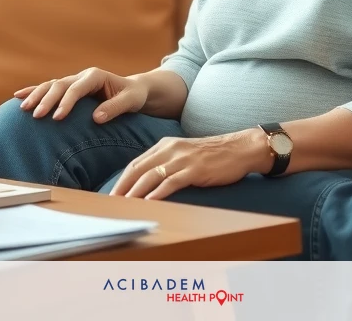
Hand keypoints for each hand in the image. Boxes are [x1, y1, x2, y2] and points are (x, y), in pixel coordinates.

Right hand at [14, 68, 147, 122]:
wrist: (134, 90)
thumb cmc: (134, 96)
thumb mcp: (131, 101)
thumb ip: (115, 108)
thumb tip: (96, 118)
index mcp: (95, 76)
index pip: (76, 89)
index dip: (66, 102)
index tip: (57, 118)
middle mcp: (82, 76)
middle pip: (59, 86)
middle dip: (46, 100)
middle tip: (36, 115)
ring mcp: (74, 81)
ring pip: (50, 85)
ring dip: (36, 95)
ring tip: (23, 109)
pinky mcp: (69, 88)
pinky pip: (48, 88)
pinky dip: (33, 91)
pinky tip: (17, 97)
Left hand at [109, 128, 270, 199]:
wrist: (240, 148)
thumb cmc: (213, 155)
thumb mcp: (185, 153)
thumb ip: (167, 163)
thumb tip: (148, 181)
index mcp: (166, 145)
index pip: (136, 163)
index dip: (122, 180)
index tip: (112, 195)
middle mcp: (170, 149)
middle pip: (138, 169)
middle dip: (123, 188)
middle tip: (111, 204)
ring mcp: (182, 159)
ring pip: (151, 176)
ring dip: (135, 193)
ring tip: (124, 206)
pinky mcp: (195, 169)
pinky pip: (171, 182)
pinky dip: (157, 193)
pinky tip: (149, 203)